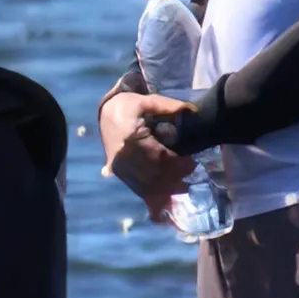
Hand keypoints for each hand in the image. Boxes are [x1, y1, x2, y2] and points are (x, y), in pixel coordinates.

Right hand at [99, 91, 197, 219]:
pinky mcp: (119, 172)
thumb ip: (168, 106)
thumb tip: (193, 113)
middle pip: (153, 175)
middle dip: (175, 177)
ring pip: (146, 185)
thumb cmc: (127, 106)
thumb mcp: (146, 101)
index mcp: (129, 138)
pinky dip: (153, 194)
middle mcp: (122, 156)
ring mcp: (119, 167)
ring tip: (183, 183)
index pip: (158, 157)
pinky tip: (166, 196)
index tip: (192, 160)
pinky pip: (137, 188)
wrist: (105, 114)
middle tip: (191, 170)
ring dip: (166, 188)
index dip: (177, 163)